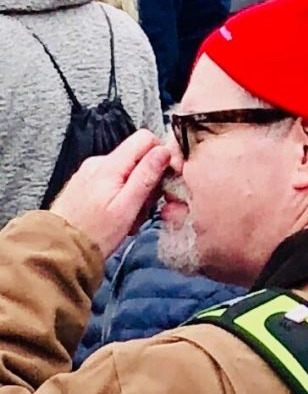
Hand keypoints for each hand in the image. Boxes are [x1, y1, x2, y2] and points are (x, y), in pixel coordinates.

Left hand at [49, 132, 170, 254]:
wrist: (56, 255)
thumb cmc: (93, 235)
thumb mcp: (126, 208)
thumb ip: (146, 175)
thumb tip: (164, 150)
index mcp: (109, 165)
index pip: (145, 138)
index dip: (159, 155)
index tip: (161, 179)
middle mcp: (96, 163)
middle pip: (135, 156)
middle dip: (146, 179)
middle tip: (143, 208)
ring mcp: (86, 174)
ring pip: (124, 170)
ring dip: (132, 190)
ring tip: (127, 217)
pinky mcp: (80, 186)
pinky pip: (108, 181)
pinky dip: (117, 195)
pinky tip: (114, 216)